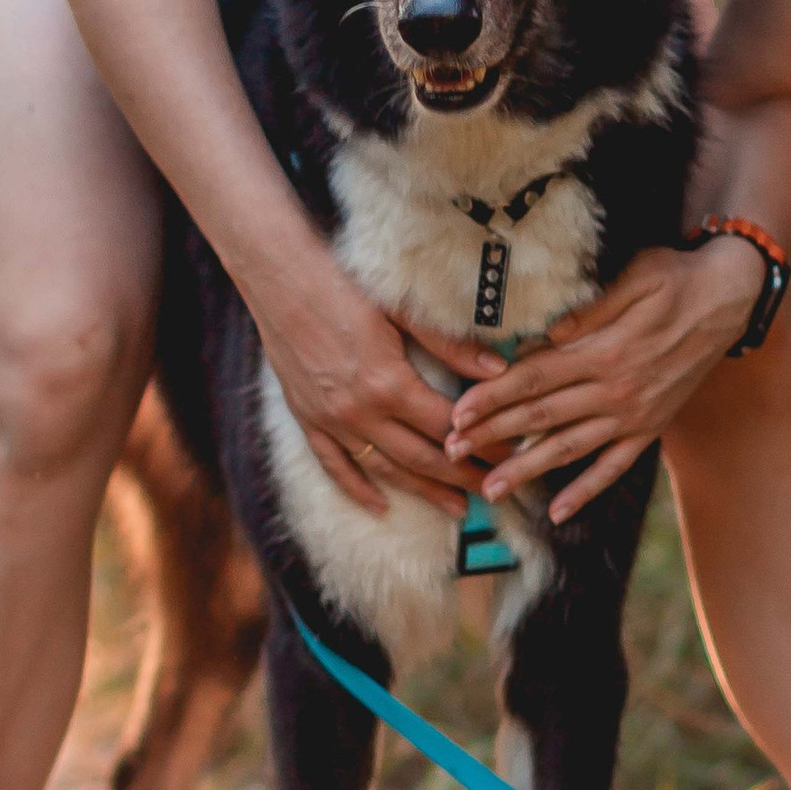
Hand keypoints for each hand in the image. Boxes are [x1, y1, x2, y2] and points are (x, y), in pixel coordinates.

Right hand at [249, 259, 499, 514]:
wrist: (280, 281)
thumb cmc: (344, 287)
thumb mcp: (402, 312)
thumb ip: (450, 345)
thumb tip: (497, 369)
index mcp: (389, 384)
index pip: (448, 426)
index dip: (483, 443)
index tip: (510, 454)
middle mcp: (360, 412)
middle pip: (422, 457)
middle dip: (463, 477)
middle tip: (495, 491)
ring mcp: (331, 421)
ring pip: (384, 470)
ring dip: (423, 491)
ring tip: (456, 507)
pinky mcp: (307, 420)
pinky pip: (335, 465)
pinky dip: (358, 489)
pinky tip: (381, 506)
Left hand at [444, 241, 759, 521]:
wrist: (729, 299)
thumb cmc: (674, 277)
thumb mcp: (634, 276)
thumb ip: (589, 310)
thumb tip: (543, 335)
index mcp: (604, 350)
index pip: (535, 378)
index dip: (493, 397)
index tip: (457, 412)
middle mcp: (616, 389)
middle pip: (542, 416)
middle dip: (493, 435)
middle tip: (452, 452)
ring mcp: (634, 414)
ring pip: (570, 449)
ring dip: (528, 470)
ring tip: (490, 491)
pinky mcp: (650, 428)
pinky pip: (614, 466)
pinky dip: (586, 490)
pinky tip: (559, 511)